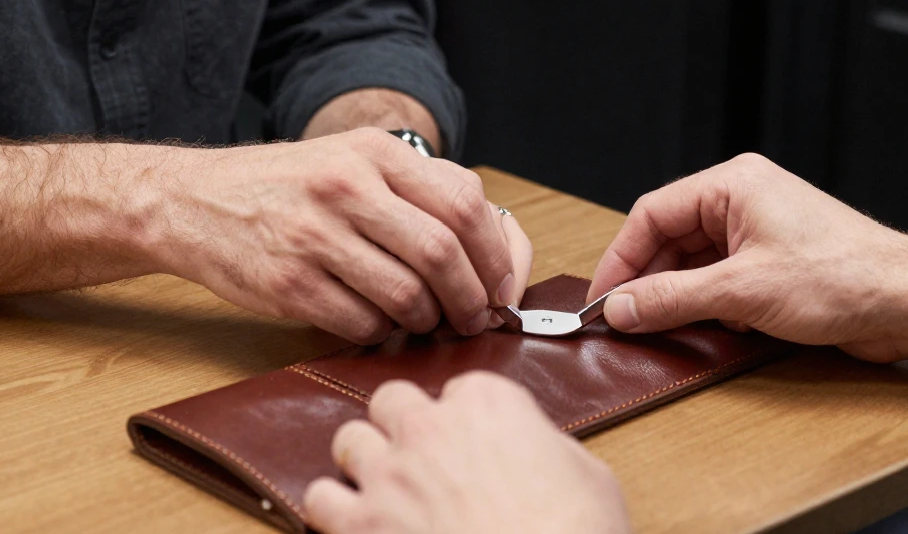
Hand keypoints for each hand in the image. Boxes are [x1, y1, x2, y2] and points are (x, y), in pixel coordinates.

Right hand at [158, 128, 532, 341]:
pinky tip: (377, 321)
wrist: (195, 202)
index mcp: (374, 152)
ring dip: (428, 319)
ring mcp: (314, 235)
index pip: (464, 202)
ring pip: (407, 295)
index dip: (496, 253)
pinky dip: (382, 330)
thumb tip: (494, 242)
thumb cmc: (289, 186)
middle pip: (442, 253)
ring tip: (425, 320)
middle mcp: (346, 186)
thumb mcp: (354, 159)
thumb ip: (419, 188)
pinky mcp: (288, 282)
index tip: (502, 284)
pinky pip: (362, 321)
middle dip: (472, 297)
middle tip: (476, 317)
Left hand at [304, 372, 630, 533]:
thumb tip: (531, 451)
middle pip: (393, 400)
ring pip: (349, 440)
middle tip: (423, 456)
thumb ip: (544, 446)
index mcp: (487, 403)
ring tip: (386, 486)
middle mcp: (430, 428)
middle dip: (404, 424)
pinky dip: (333, 509)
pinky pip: (319, 499)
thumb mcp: (588, 474)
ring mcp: (389, 476)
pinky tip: (355, 522)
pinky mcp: (360, 527)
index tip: (474, 440)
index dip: (467, 418)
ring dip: (366, 460)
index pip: (461, 388)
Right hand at [587, 154, 907, 362]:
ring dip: (682, 295)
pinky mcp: (774, 261)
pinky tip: (722, 324)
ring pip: (695, 261)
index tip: (603, 297)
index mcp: (733, 185)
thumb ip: (671, 298)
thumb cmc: (843, 277)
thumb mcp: (741, 292)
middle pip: (671, 238)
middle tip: (626, 318)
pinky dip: (712, 303)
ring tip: (668, 325)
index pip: (652, 214)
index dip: (621, 257)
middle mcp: (743, 200)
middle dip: (649, 280)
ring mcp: (760, 231)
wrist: (907, 302)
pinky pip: (722, 277)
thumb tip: (622, 306)